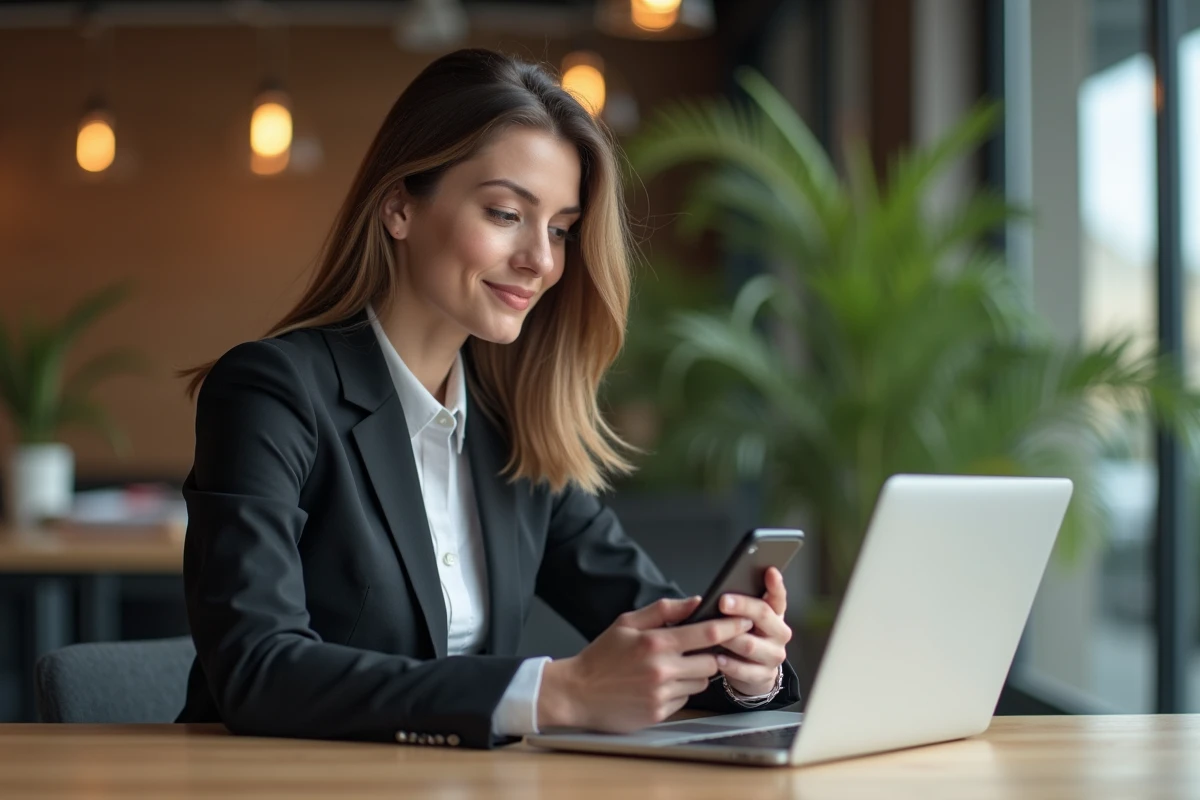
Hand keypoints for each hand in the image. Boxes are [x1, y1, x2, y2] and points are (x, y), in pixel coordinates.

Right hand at [537, 596, 751, 732]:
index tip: (744, 621)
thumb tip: (696, 601)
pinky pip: (685, 698)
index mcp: (655, 642)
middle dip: (712, 654)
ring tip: (673, 666)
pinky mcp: (659, 713)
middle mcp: (662, 669)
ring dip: (696, 673)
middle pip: (711, 661)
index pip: (707, 633)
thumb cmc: (601, 656)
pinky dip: (680, 690)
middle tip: (701, 648)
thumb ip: (664, 610)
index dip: (731, 627)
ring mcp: (662, 694)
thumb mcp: (627, 622)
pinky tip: (660, 684)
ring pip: (701, 682)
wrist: (577, 693)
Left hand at [716, 566, 790, 695]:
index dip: (775, 584)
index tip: (769, 571)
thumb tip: (721, 592)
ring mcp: (774, 655)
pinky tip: (717, 659)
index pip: (778, 596)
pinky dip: (730, 664)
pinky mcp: (764, 676)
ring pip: (751, 644)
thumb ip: (740, 605)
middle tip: (723, 601)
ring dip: (730, 638)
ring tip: (713, 633)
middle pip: (763, 615)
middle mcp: (779, 633)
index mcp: (775, 614)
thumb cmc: (744, 636)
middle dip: (742, 606)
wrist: (753, 672)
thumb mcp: (745, 619)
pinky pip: (746, 670)